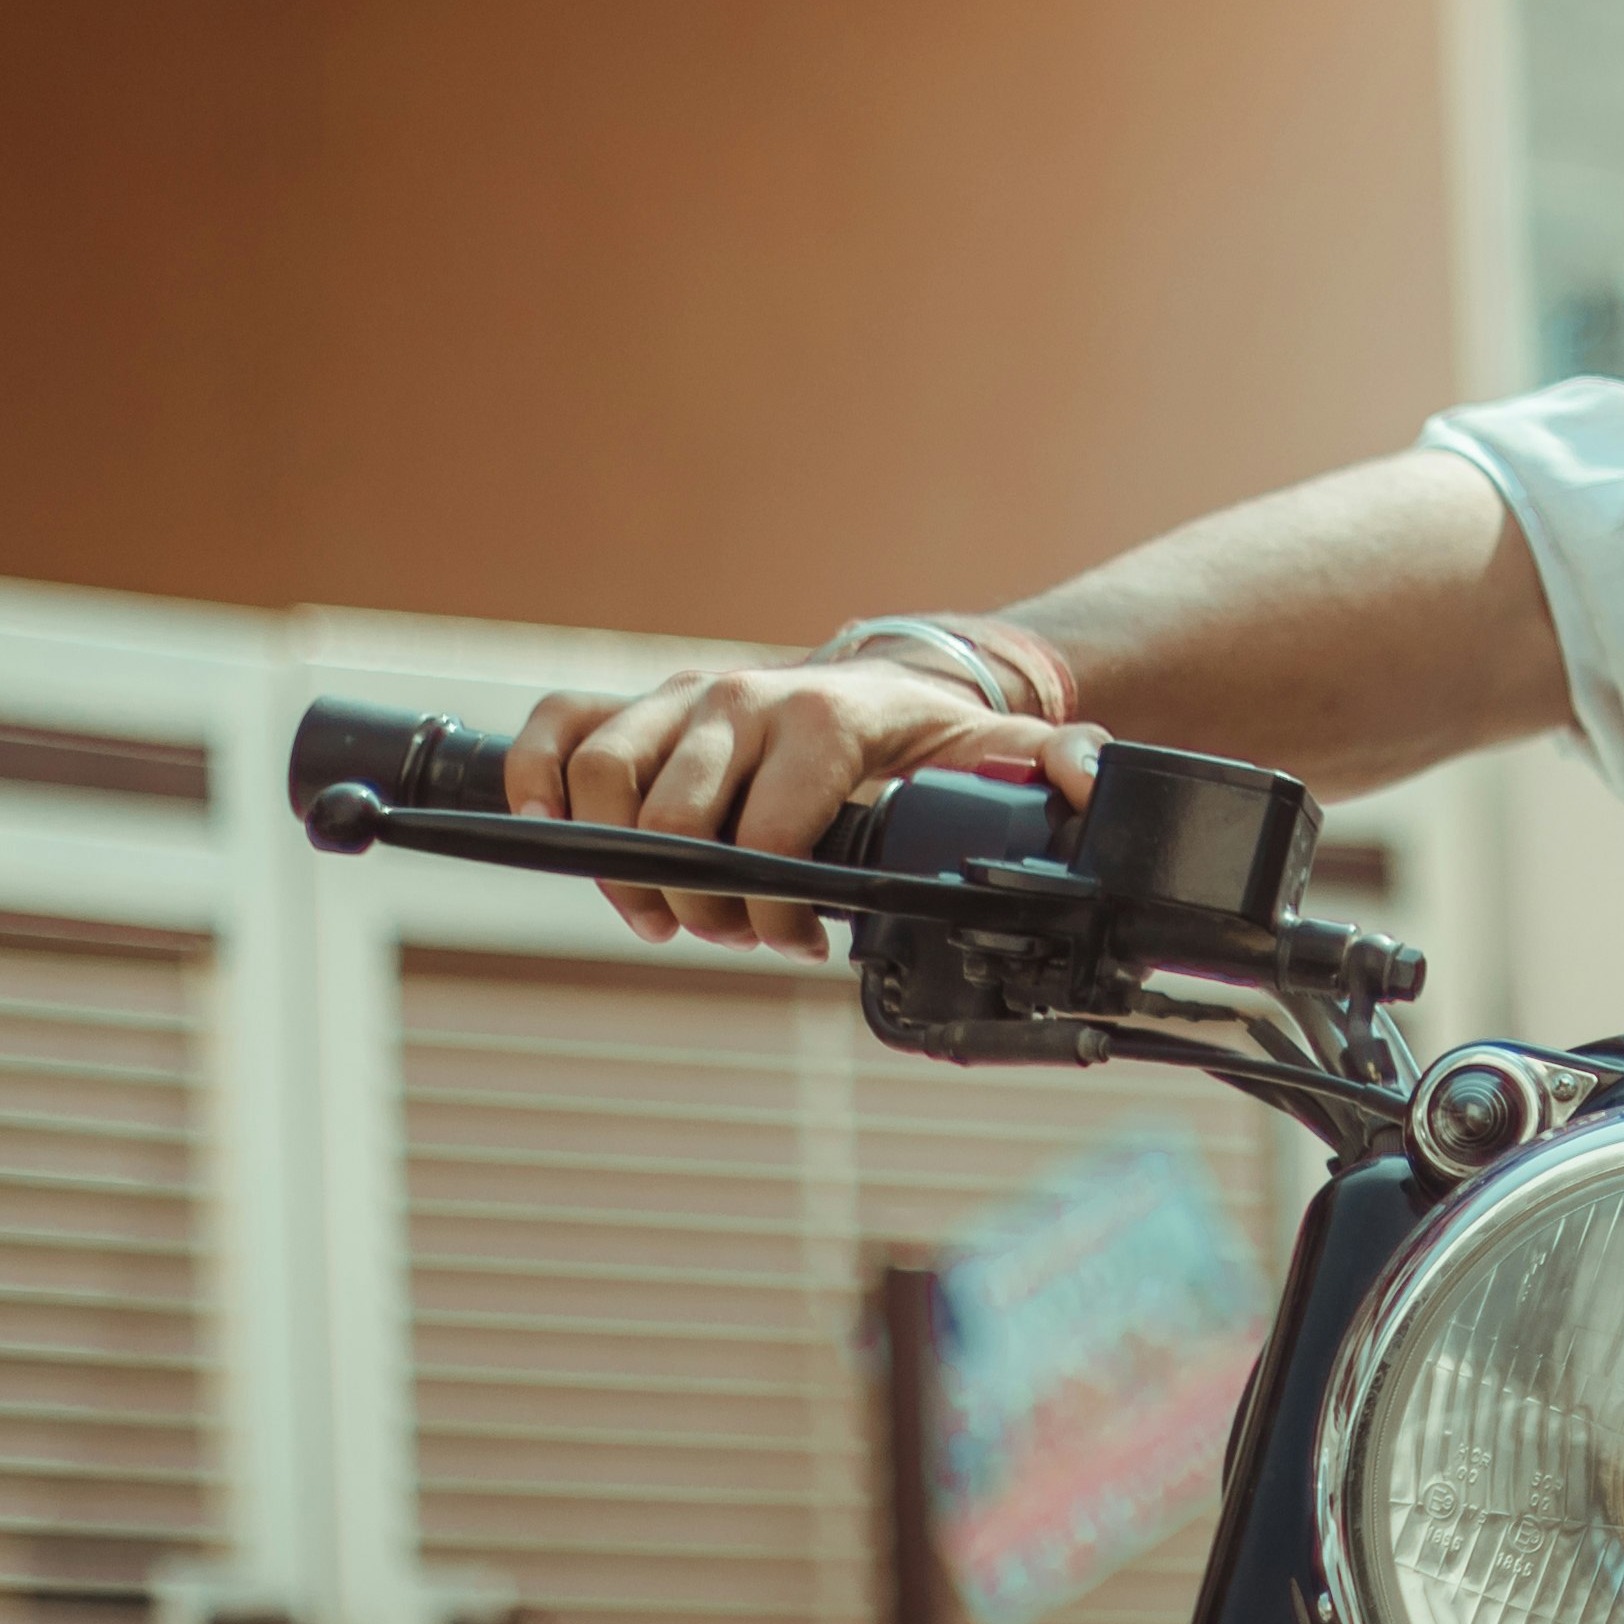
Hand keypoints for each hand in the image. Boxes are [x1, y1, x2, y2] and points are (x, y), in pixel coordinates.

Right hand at [509, 664, 1099, 958]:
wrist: (888, 682)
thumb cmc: (929, 739)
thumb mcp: (997, 756)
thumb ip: (1049, 770)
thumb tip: (1089, 780)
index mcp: (823, 718)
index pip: (764, 828)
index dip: (772, 906)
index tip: (799, 941)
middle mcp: (739, 698)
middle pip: (672, 817)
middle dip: (699, 901)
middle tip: (738, 934)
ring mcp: (678, 699)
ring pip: (600, 778)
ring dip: (618, 865)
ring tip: (669, 914)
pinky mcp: (632, 704)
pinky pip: (550, 731)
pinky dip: (534, 782)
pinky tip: (558, 836)